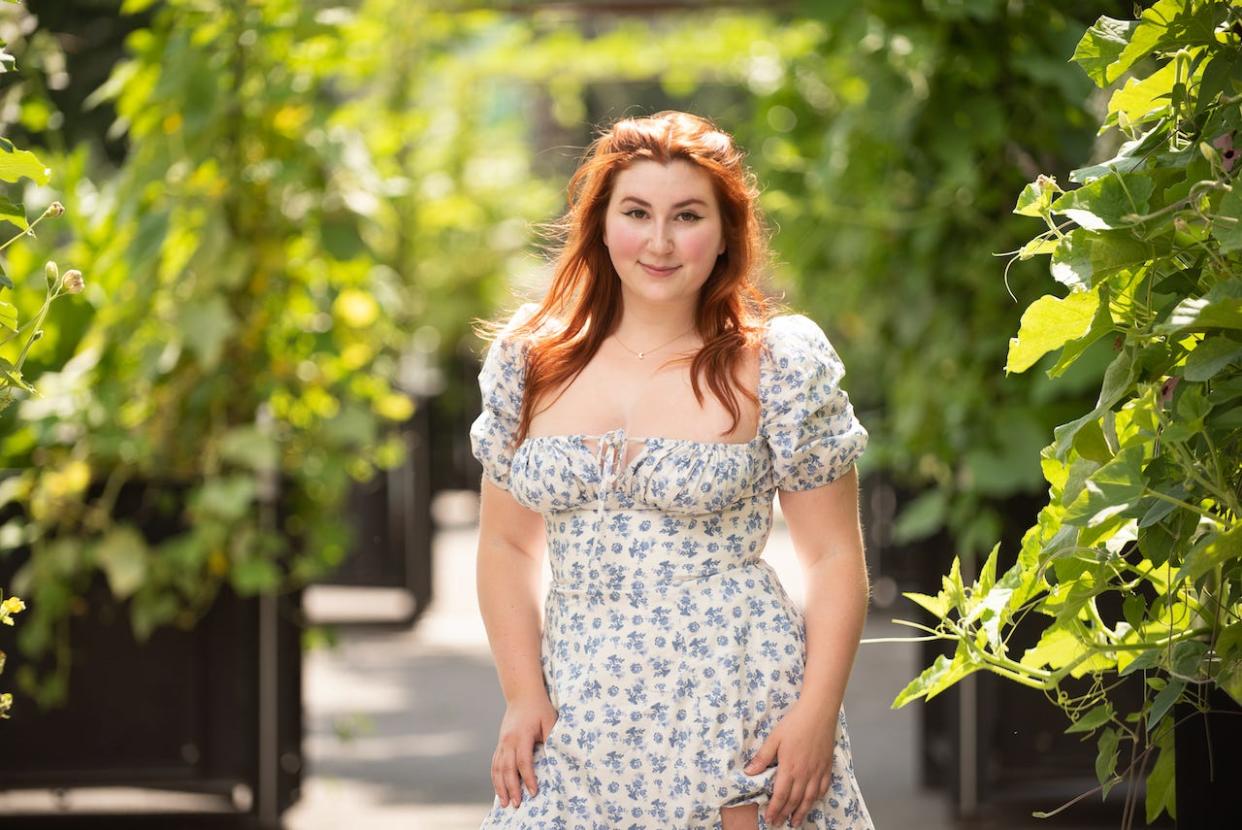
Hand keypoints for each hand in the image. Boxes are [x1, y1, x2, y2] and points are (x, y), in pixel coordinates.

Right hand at [492, 695, 557, 807]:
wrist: (522, 694)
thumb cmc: (540, 708)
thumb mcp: (550, 721)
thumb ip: (551, 739)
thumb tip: (554, 759)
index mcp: (522, 735)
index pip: (524, 762)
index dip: (529, 778)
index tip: (534, 792)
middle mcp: (509, 740)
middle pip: (508, 769)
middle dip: (512, 788)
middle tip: (516, 804)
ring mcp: (502, 742)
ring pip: (498, 768)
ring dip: (500, 786)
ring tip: (504, 802)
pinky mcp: (500, 743)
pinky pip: (495, 763)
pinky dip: (496, 777)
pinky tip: (498, 788)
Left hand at [743, 700, 836, 826]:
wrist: (818, 713)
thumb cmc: (794, 723)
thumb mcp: (774, 738)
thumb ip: (762, 757)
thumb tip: (749, 772)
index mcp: (789, 768)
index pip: (780, 795)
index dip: (775, 809)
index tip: (770, 818)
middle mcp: (804, 774)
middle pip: (794, 800)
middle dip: (786, 814)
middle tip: (779, 823)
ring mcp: (817, 771)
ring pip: (809, 798)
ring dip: (802, 812)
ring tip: (796, 822)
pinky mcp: (827, 767)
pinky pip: (823, 788)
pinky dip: (817, 798)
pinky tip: (813, 802)